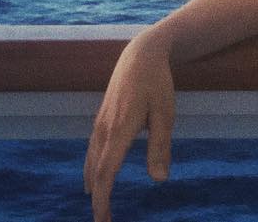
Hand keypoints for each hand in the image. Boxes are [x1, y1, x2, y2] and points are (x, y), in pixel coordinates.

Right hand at [84, 33, 175, 221]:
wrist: (141, 52)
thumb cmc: (157, 82)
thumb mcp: (166, 113)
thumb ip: (161, 147)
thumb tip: (160, 181)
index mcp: (120, 129)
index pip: (107, 173)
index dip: (103, 200)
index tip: (104, 221)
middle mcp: (105, 128)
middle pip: (96, 171)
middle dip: (98, 199)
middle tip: (103, 221)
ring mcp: (101, 121)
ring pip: (92, 160)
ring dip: (93, 184)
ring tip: (98, 205)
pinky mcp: (102, 116)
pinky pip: (92, 148)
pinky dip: (91, 167)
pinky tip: (94, 175)